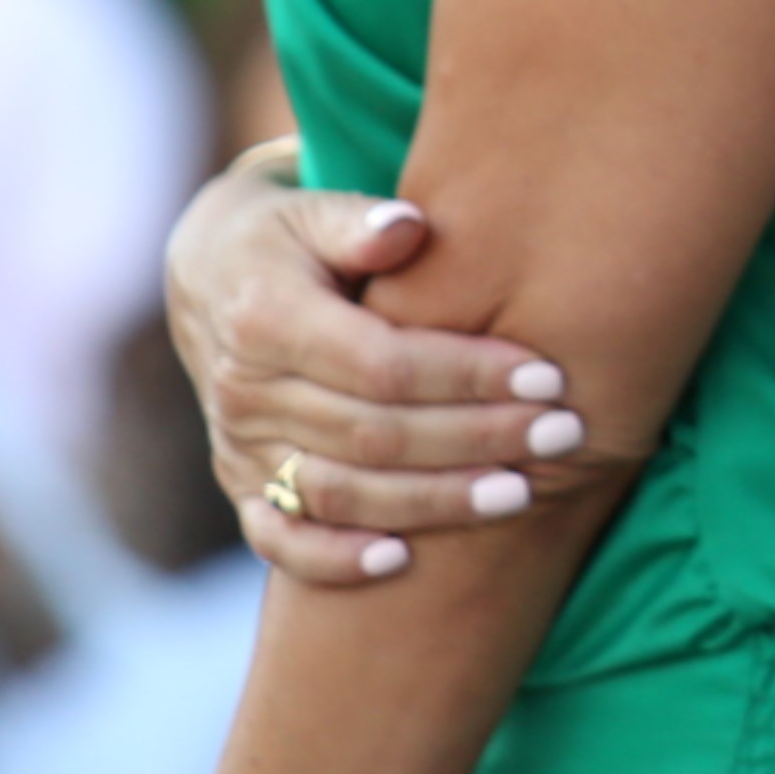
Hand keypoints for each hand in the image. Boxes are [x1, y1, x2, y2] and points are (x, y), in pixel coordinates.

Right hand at [165, 138, 580, 588]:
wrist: (211, 277)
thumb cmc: (292, 235)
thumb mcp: (316, 210)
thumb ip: (360, 221)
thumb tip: (407, 226)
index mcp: (267, 318)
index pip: (382, 363)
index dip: (467, 375)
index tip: (549, 376)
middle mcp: (245, 392)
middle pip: (373, 434)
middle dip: (475, 440)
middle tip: (563, 436)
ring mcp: (239, 447)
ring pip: (340, 493)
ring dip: (432, 502)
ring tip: (519, 495)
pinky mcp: (240, 484)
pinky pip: (280, 539)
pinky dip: (334, 559)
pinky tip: (401, 563)